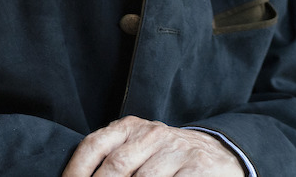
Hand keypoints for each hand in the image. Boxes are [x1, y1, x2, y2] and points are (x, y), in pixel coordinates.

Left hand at [61, 116, 244, 176]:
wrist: (219, 152)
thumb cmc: (166, 155)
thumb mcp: (138, 146)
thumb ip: (112, 157)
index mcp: (129, 127)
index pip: (93, 145)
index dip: (77, 169)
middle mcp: (151, 134)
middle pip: (116, 165)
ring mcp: (175, 150)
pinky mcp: (198, 167)